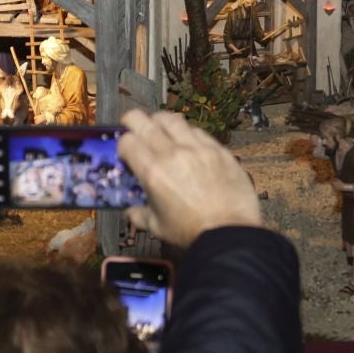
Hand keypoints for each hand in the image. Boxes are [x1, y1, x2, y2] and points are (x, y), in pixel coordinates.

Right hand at [117, 110, 261, 247]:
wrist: (229, 232)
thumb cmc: (191, 232)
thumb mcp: (157, 227)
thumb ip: (140, 215)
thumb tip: (131, 211)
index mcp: (153, 172)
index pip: (128, 141)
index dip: (123, 144)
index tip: (127, 152)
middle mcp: (174, 154)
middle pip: (145, 121)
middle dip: (134, 120)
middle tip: (133, 124)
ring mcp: (199, 148)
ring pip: (173, 120)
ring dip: (162, 122)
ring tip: (162, 129)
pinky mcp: (220, 150)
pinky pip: (199, 132)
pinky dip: (188, 133)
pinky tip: (189, 143)